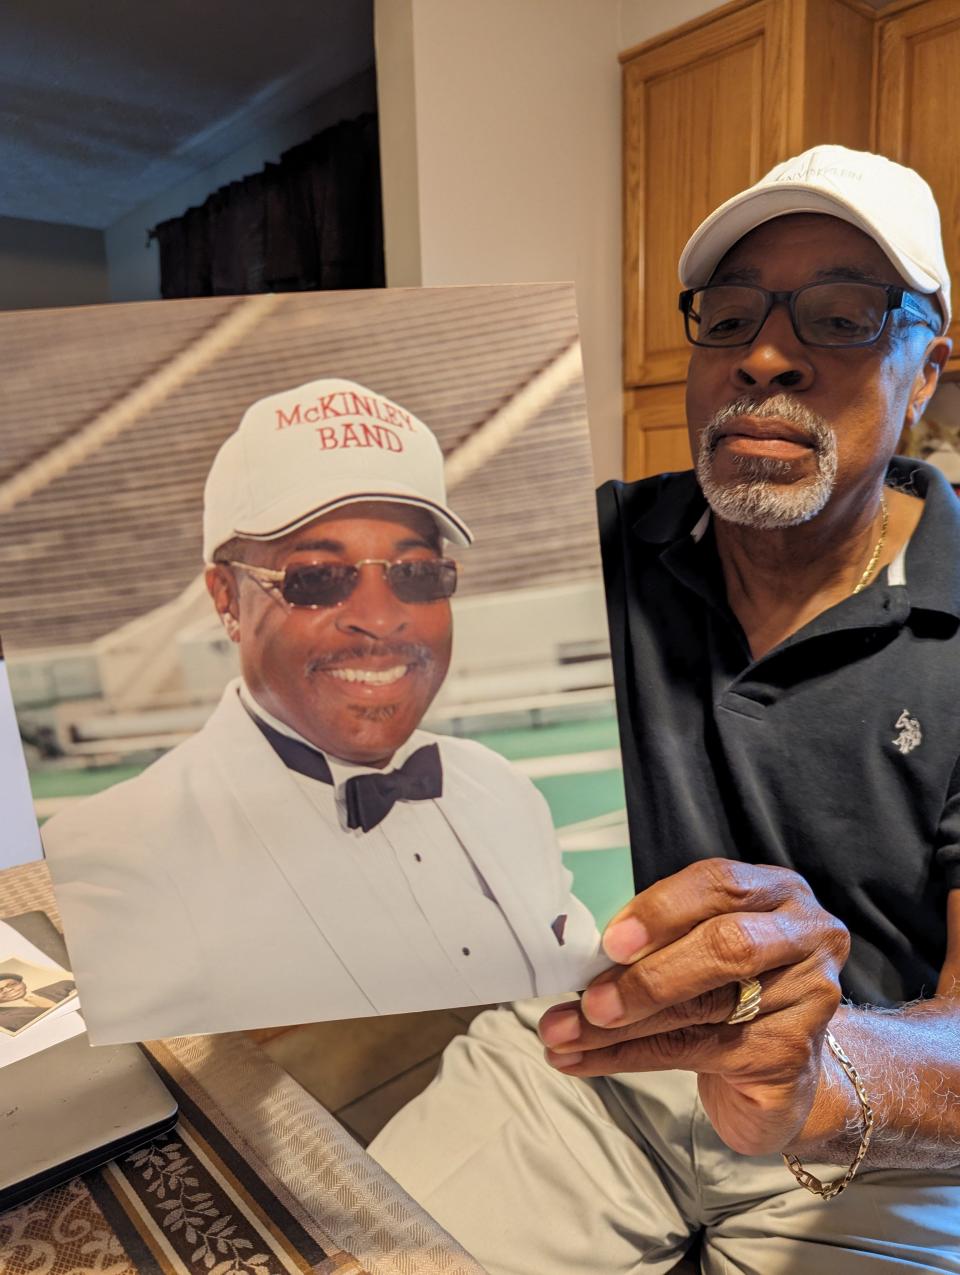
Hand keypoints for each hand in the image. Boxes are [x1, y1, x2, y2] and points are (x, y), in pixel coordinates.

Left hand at [538, 859, 849, 1155]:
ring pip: (702, 1009)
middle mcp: (805, 937)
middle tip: (590, 1000)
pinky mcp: (790, 1056)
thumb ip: (660, 938)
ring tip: (561, 1033)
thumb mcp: (699, 946)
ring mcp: (808, 999)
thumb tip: (580, 951)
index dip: (661, 910)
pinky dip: (628, 1057)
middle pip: (725, 947)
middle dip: (647, 976)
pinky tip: (581, 1060)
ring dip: (620, 1026)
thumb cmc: (729, 991)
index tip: (610, 942)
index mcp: (777, 892)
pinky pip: (697, 1054)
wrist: (785, 1074)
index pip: (720, 884)